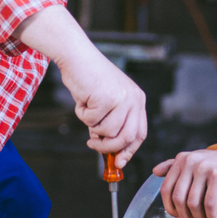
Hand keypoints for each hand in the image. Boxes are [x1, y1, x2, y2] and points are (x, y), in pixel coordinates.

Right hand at [15, 5, 146, 165]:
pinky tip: (82, 98)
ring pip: (108, 132)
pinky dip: (82, 114)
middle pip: (126, 138)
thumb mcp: (107, 101)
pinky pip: (92, 122)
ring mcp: (122, 99)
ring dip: (92, 127)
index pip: (139, 133)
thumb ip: (112, 122)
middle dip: (108, 147)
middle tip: (93, 144)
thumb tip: (109, 151)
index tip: (118, 161)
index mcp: (138, 99)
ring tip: (86, 109)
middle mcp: (134, 99)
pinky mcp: (106, 99)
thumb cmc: (89, 78)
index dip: (129, 150)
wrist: (77, 56)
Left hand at [153, 140, 216, 217]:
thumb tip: (155, 171)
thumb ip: (175, 166)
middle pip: (178, 198)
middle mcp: (190, 161)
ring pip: (193, 202)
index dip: (170, 207)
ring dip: (199, 217)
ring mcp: (204, 168)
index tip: (178, 216)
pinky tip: (215, 217)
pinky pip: (209, 202)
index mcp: (182, 159)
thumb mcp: (196, 161)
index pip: (166, 189)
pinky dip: (211, 214)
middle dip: (185, 215)